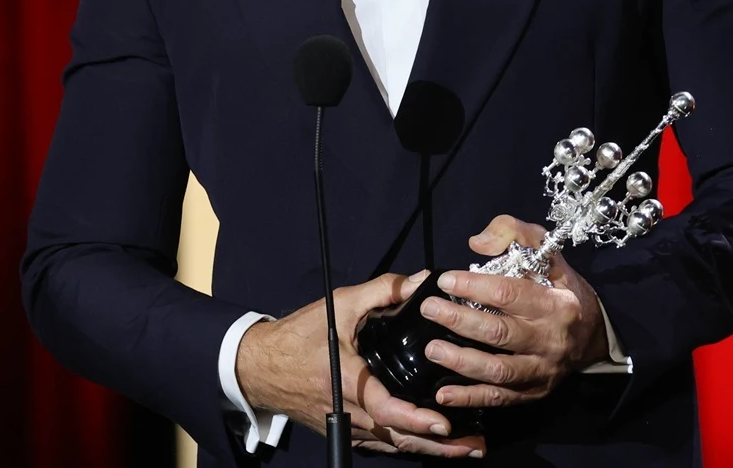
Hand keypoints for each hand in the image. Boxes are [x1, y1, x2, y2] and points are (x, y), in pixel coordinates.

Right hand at [237, 271, 486, 458]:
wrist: (258, 368)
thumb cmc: (297, 337)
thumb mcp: (337, 306)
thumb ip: (380, 291)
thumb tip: (419, 281)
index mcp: (348, 384)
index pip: (386, 411)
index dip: (416, 421)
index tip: (445, 425)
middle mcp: (349, 414)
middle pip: (399, 440)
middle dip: (438, 447)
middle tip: (473, 445)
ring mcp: (346, 426)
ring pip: (393, 447)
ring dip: (429, 451)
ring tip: (464, 448)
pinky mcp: (343, 430)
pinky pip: (380, 445)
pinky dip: (407, 446)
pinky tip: (430, 445)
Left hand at [419, 215, 611, 408]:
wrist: (593, 335)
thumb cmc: (563, 288)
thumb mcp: (548, 252)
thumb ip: (514, 234)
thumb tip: (477, 243)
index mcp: (556, 303)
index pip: (509, 294)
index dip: (473, 286)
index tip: (445, 280)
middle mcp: (550, 339)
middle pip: (499, 333)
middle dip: (459, 321)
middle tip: (429, 309)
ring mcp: (542, 370)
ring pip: (498, 370)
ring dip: (461, 361)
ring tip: (431, 349)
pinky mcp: (533, 392)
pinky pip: (499, 398)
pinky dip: (470, 397)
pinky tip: (443, 393)